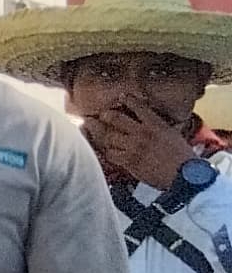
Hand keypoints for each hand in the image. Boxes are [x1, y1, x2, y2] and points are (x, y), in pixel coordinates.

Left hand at [84, 98, 199, 195]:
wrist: (185, 175)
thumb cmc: (183, 157)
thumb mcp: (174, 135)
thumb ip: (159, 127)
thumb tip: (151, 122)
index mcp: (156, 124)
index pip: (138, 106)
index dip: (127, 99)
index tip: (121, 96)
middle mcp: (142, 133)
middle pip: (115, 118)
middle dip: (104, 115)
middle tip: (96, 115)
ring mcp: (134, 147)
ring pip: (108, 136)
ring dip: (96, 132)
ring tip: (88, 127)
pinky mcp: (129, 161)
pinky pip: (110, 154)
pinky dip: (104, 150)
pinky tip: (100, 147)